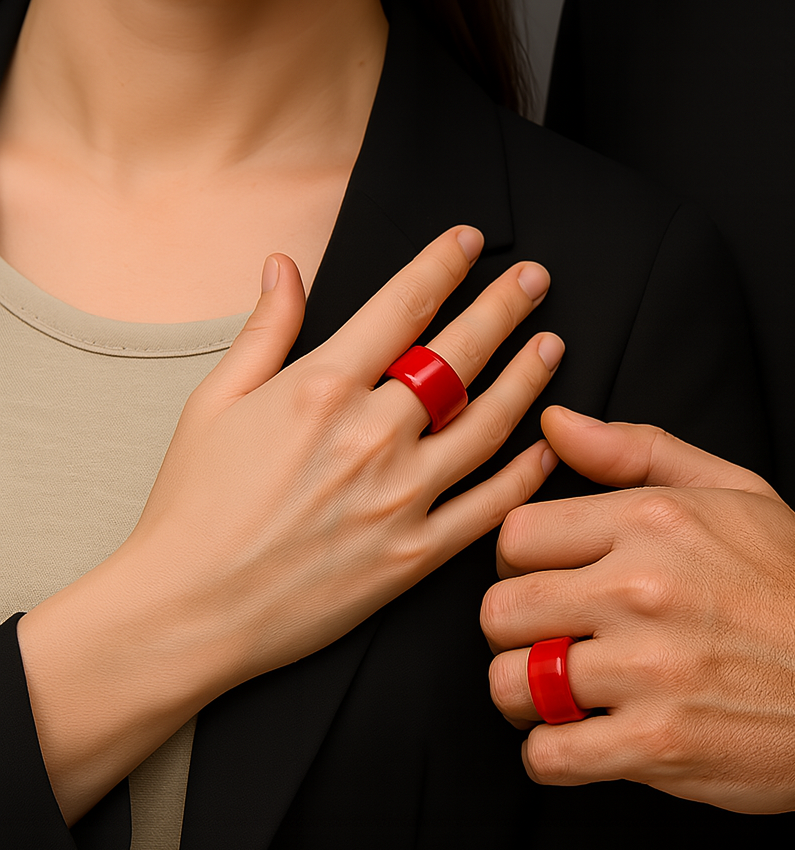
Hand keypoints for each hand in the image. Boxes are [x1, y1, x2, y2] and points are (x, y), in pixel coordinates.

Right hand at [19, 226, 563, 821]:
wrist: (189, 609)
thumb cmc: (193, 506)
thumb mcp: (212, 403)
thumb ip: (263, 330)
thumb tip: (284, 265)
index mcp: (320, 389)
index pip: (402, 307)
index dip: (442, 265)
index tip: (470, 240)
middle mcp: (371, 436)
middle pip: (459, 355)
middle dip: (504, 307)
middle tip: (536, 279)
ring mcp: (400, 498)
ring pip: (488, 425)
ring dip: (527, 379)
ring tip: (551, 346)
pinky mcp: (414, 554)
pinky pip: (488, 507)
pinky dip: (524, 474)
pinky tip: (545, 446)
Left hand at [483, 407, 794, 816]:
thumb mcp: (735, 492)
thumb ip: (636, 451)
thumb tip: (556, 423)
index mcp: (653, 520)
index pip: (516, 534)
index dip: (520, 563)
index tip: (546, 583)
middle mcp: (642, 589)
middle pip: (500, 609)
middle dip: (514, 630)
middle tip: (548, 641)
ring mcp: (648, 671)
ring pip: (509, 683)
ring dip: (524, 695)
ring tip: (562, 693)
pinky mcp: (657, 745)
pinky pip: (547, 754)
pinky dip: (551, 753)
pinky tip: (584, 739)